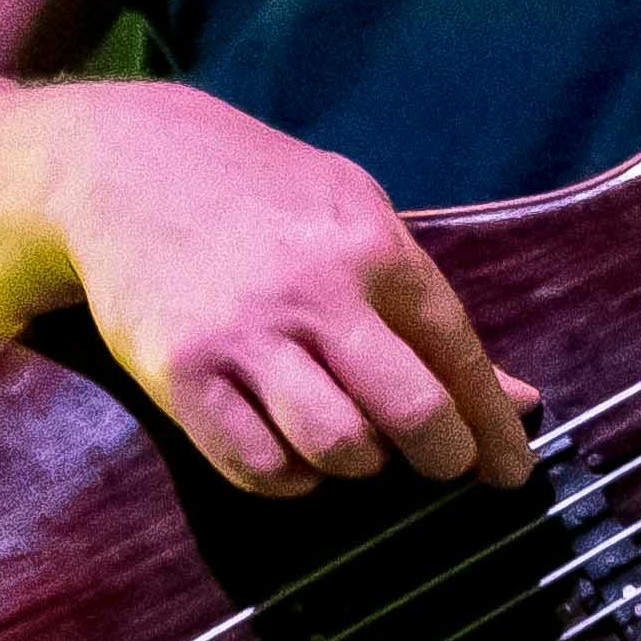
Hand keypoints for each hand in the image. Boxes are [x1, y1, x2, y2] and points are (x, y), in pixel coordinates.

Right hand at [52, 83, 539, 496]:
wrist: (126, 164)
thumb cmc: (262, 193)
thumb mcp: (358, 214)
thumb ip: (427, 308)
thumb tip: (514, 398)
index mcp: (372, 247)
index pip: (457, 354)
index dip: (493, 425)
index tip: (509, 472)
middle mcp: (315, 292)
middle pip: (411, 412)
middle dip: (443, 457)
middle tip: (440, 466)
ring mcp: (244, 335)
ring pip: (337, 448)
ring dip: (359, 465)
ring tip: (354, 444)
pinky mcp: (179, 374)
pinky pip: (255, 465)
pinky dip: (288, 476)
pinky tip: (291, 450)